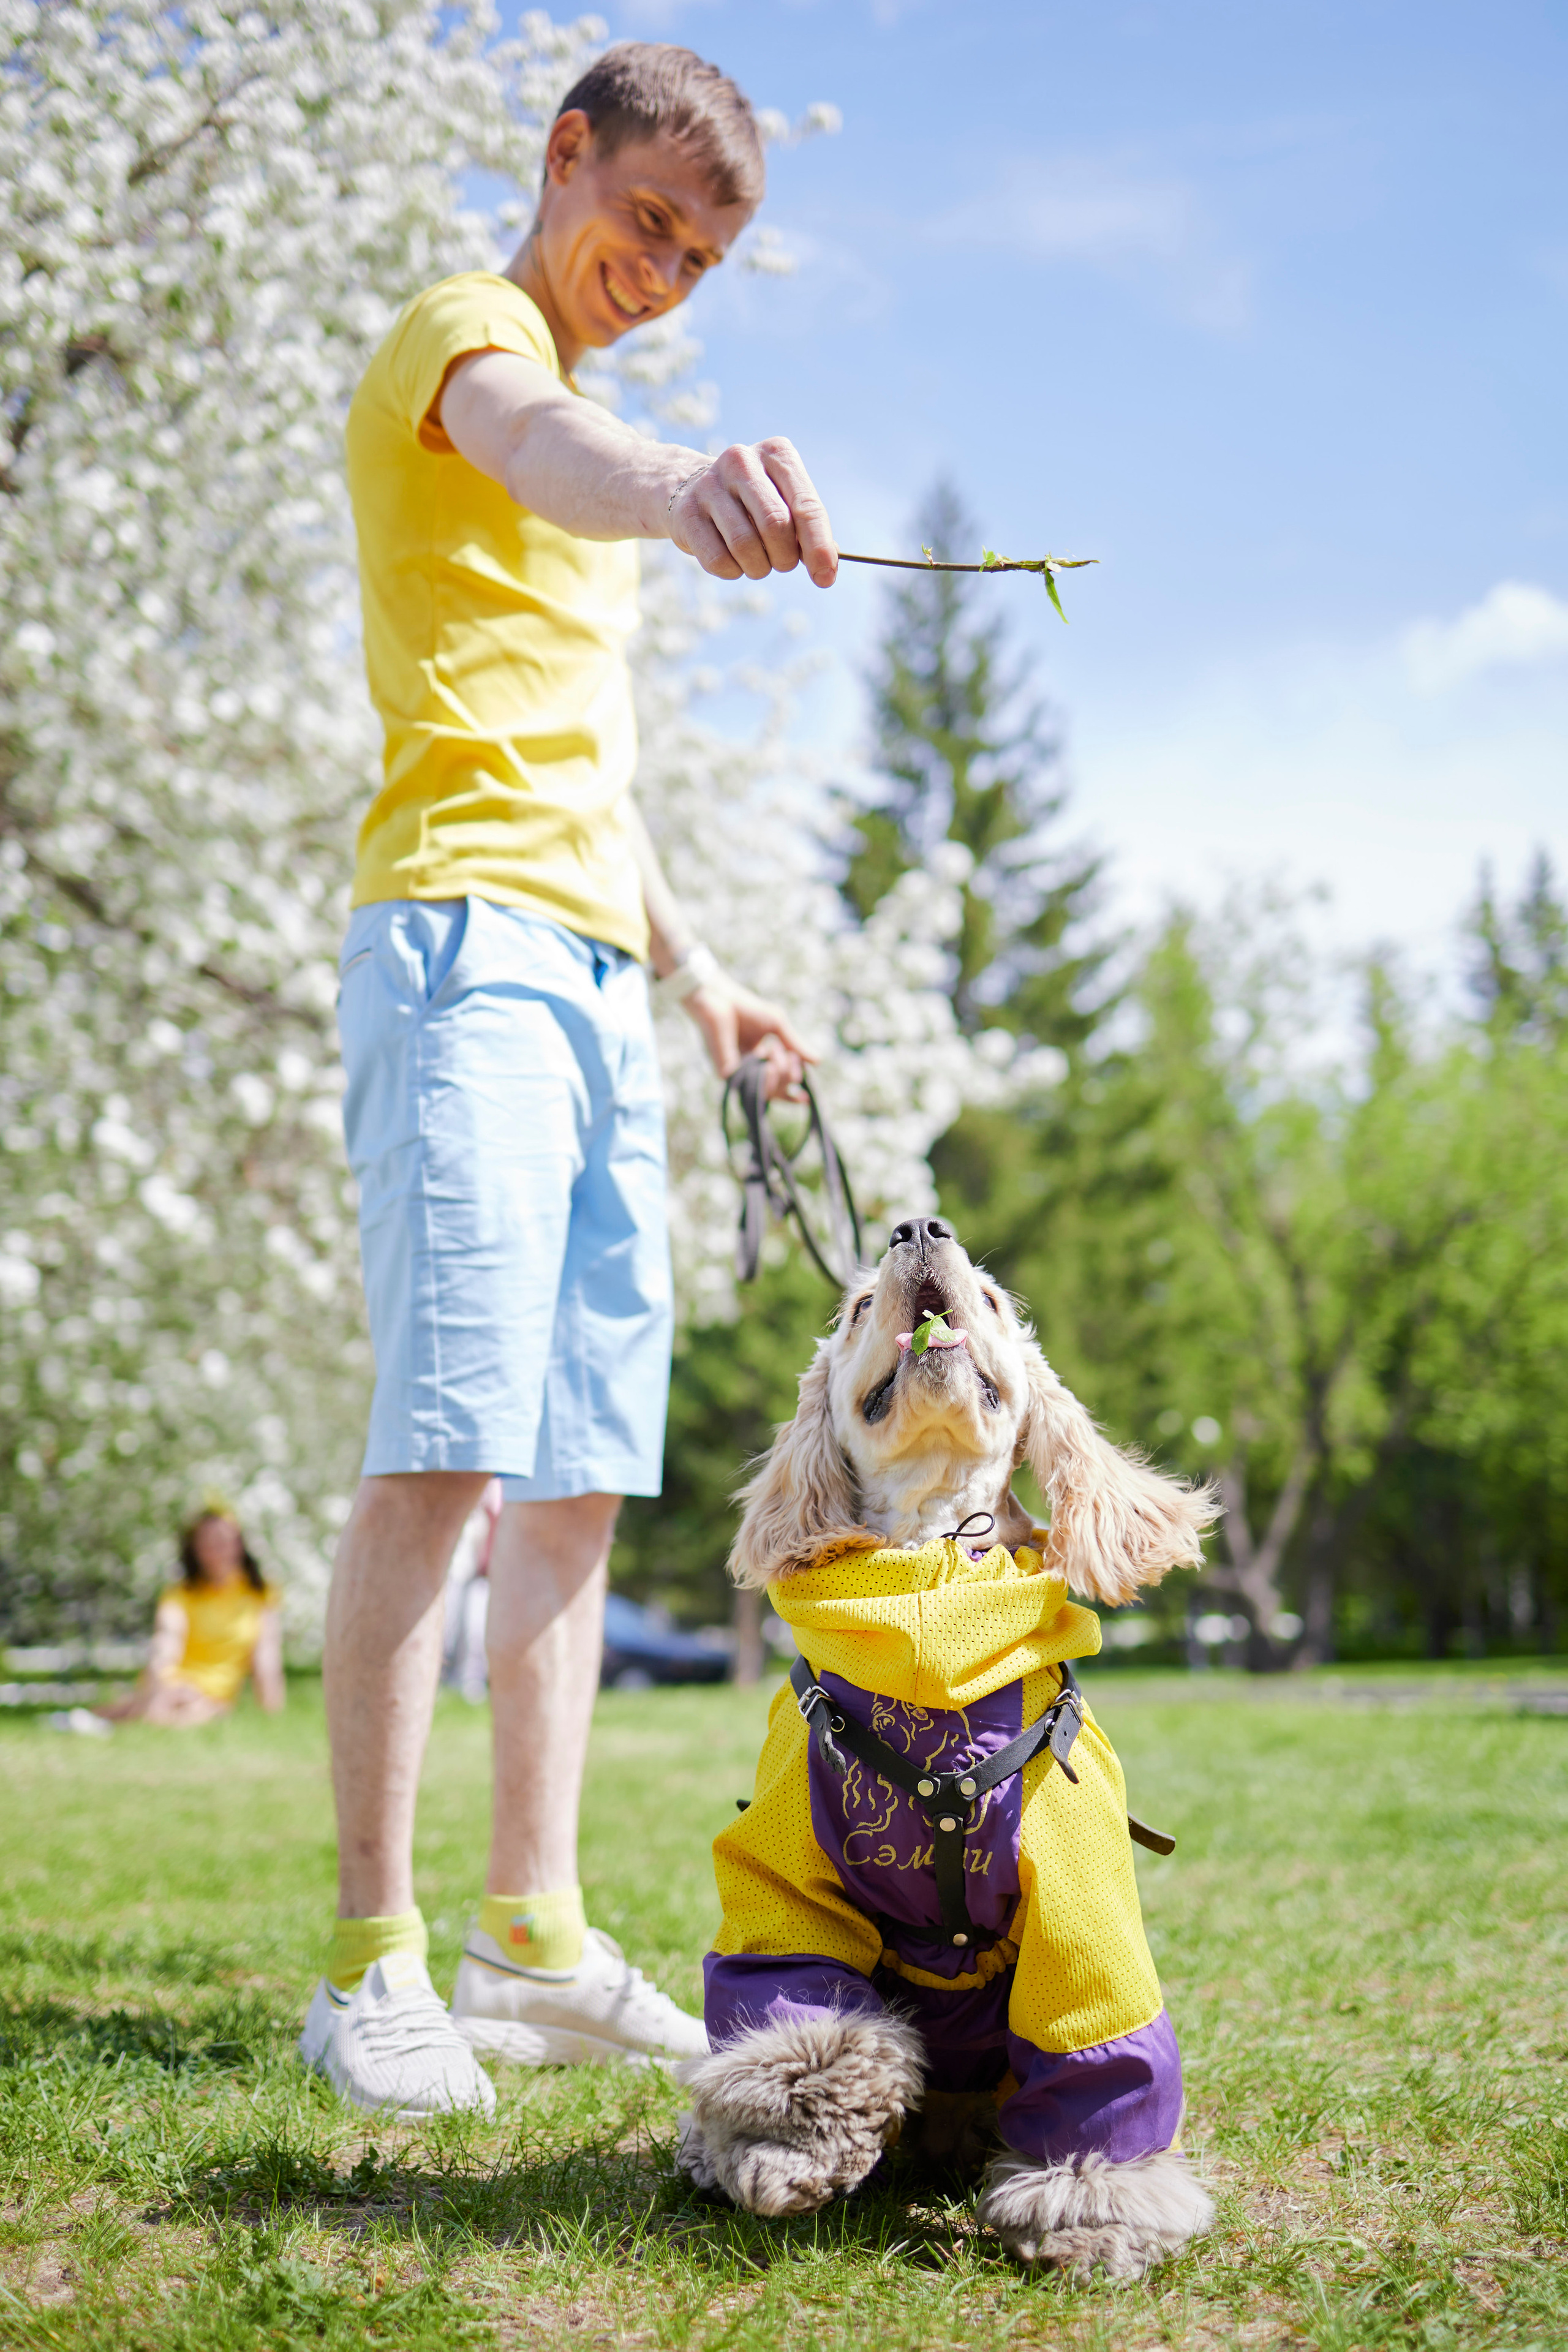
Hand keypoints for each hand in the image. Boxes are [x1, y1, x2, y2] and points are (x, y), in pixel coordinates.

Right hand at [668, 438, 837, 587]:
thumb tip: (826, 568)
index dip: (819, 546)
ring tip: (756, 562)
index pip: (807, 506)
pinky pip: (719, 560)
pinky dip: (732, 571)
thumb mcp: (783, 502)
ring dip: (758, 568)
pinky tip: (731, 561)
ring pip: (746, 546)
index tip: (825, 578)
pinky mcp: (685, 512)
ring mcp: (710, 484)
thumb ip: (807, 530)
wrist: (687, 489)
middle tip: (781, 562)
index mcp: (776, 453)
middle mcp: (742, 461)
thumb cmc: (750, 502)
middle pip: (777, 526)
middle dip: (785, 558)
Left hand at [683, 979, 816, 1101]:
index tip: (805, 1096)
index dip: (792, 1091)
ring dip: (779, 1079)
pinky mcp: (725, 1073)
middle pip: (775, 1090)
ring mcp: (737, 1073)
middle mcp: (749, 1069)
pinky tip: (770, 1066)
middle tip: (793, 1061)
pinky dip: (765, 1081)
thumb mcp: (778, 1025)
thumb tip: (818, 1062)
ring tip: (779, 1059)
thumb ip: (796, 1044)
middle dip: (789, 1078)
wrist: (721, 999)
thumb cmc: (747, 1008)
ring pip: (764, 1092)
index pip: (778, 1082)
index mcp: (760, 1058)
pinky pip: (749, 1088)